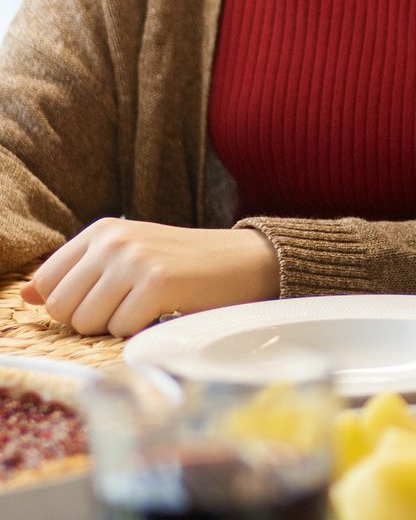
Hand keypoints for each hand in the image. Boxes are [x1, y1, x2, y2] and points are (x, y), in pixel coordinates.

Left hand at [23, 221, 278, 336]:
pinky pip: (121, 329)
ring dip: (115, 325)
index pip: (46, 283)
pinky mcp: (158, 282)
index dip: (71, 303)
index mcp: (102, 230)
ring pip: (87, 322)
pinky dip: (141, 329)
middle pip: (61, 308)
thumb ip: (76, 274)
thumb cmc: (184, 265)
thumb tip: (25, 295)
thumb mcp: (126, 257)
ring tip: (146, 306)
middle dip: (90, 319)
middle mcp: (114, 240)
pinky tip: (165, 310)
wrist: (246, 261)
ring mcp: (135, 259)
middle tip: (128, 306)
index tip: (106, 298)